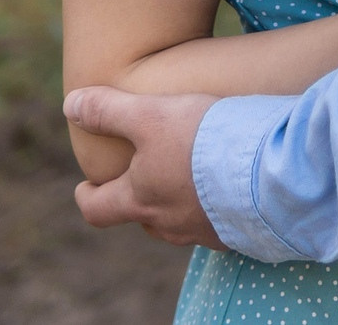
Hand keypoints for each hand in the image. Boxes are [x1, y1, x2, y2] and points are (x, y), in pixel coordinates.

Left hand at [65, 86, 229, 248]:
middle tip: (142, 175)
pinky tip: (230, 186)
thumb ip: (108, 110)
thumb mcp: (151, 115)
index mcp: (140, 200)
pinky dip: (216, 206)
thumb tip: (69, 105)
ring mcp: (206, 232)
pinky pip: (219, 222)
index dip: (88, 197)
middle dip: (138, 198)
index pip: (98, 210)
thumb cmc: (203, 143)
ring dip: (179, 202)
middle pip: (142, 217)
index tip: (85, 187)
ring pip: (180, 221)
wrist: (269, 174)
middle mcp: (169, 224)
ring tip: (190, 177)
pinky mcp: (239, 232)